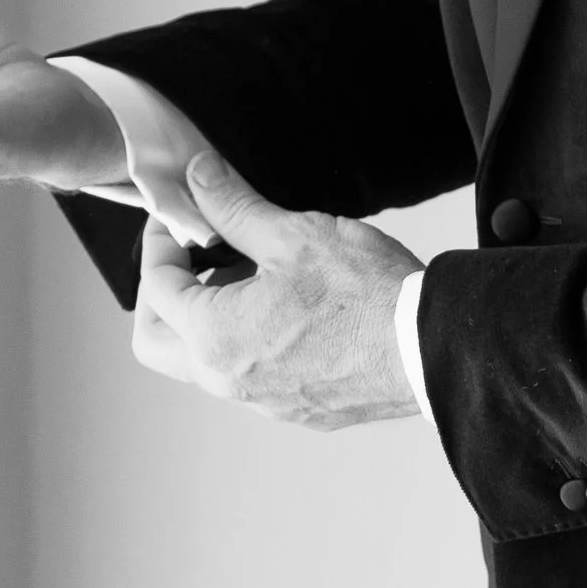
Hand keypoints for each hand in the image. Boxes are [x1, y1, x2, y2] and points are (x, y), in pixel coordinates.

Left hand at [131, 150, 421, 428]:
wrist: (431, 349)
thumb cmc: (367, 297)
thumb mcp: (293, 234)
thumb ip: (234, 207)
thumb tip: (199, 179)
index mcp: (214, 338)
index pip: (155, 288)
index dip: (160, 241)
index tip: (179, 216)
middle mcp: (229, 381)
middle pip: (156, 342)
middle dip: (162, 293)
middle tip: (190, 254)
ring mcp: (264, 402)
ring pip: (203, 361)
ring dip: (207, 315)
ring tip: (248, 271)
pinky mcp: (298, 408)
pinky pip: (248, 375)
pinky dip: (245, 338)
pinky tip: (284, 305)